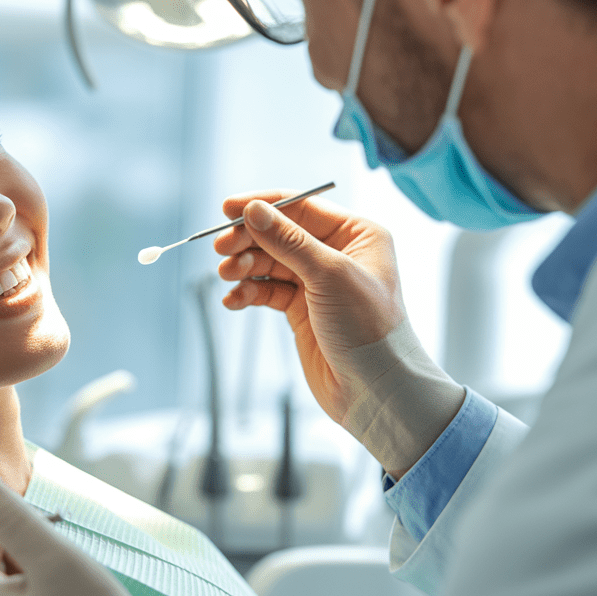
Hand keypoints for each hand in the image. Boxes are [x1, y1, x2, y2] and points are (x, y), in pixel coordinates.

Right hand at [215, 190, 462, 476]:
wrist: (374, 389)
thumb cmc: (369, 329)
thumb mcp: (329, 275)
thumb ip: (288, 241)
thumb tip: (253, 210)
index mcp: (357, 234)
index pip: (301, 207)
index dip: (263, 206)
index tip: (227, 209)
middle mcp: (337, 253)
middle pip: (279, 233)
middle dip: (248, 240)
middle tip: (221, 249)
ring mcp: (317, 282)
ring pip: (269, 262)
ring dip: (244, 267)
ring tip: (228, 276)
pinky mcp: (301, 309)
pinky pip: (266, 290)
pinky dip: (248, 292)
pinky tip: (235, 300)